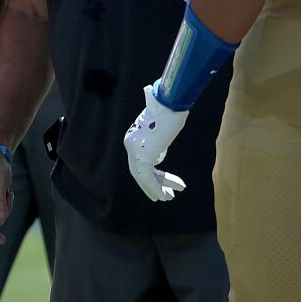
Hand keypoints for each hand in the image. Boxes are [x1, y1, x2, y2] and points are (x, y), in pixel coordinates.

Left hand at [124, 84, 187, 201]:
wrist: (170, 102)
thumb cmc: (170, 109)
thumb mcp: (162, 129)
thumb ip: (157, 144)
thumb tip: (158, 158)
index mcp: (132, 137)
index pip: (140, 161)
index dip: (153, 174)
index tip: (165, 181)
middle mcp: (130, 143)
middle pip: (139, 171)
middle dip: (152, 184)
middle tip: (165, 196)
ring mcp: (134, 149)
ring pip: (143, 176)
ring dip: (156, 189)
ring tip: (168, 199)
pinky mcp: (142, 153)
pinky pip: (147, 177)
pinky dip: (155, 188)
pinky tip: (164, 196)